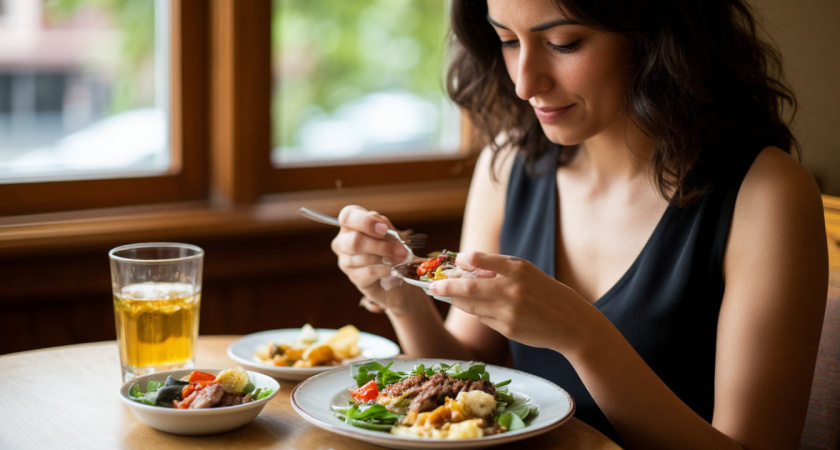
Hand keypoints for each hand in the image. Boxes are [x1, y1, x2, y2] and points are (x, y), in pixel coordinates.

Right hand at [330, 205, 413, 311]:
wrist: (397, 272)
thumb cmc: (391, 247)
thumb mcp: (392, 233)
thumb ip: (386, 229)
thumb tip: (383, 229)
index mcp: (351, 223)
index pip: (348, 217)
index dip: (366, 222)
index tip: (384, 229)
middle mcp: (343, 241)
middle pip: (355, 241)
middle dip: (382, 245)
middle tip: (401, 250)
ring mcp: (345, 261)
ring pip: (364, 258)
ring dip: (387, 258)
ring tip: (401, 259)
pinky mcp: (354, 277)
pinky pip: (369, 272)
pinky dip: (385, 270)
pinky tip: (392, 269)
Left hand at [429, 251, 604, 356]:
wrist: (572, 324)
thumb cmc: (547, 294)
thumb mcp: (529, 274)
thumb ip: (501, 270)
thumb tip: (467, 269)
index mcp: (519, 269)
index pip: (481, 260)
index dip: (463, 260)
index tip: (454, 260)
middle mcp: (512, 289)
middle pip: (469, 287)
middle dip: (446, 286)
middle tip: (432, 286)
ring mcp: (509, 311)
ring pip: (472, 305)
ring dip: (456, 300)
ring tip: (446, 294)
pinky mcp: (508, 329)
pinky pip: (484, 318)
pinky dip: (478, 312)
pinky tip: (479, 307)